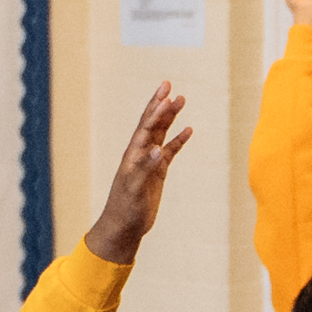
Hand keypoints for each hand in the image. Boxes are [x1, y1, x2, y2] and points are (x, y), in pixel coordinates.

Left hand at [84, 81, 192, 265]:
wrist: (124, 227)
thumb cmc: (125, 208)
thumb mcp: (134, 189)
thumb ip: (146, 168)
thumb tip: (158, 149)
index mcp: (133, 155)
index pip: (146, 126)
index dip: (155, 109)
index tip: (166, 93)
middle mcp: (140, 154)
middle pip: (152, 123)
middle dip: (160, 104)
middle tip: (168, 84)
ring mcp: (149, 162)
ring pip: (161, 134)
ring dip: (170, 117)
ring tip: (181, 99)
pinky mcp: (157, 173)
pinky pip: (170, 152)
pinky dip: (178, 140)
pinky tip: (188, 130)